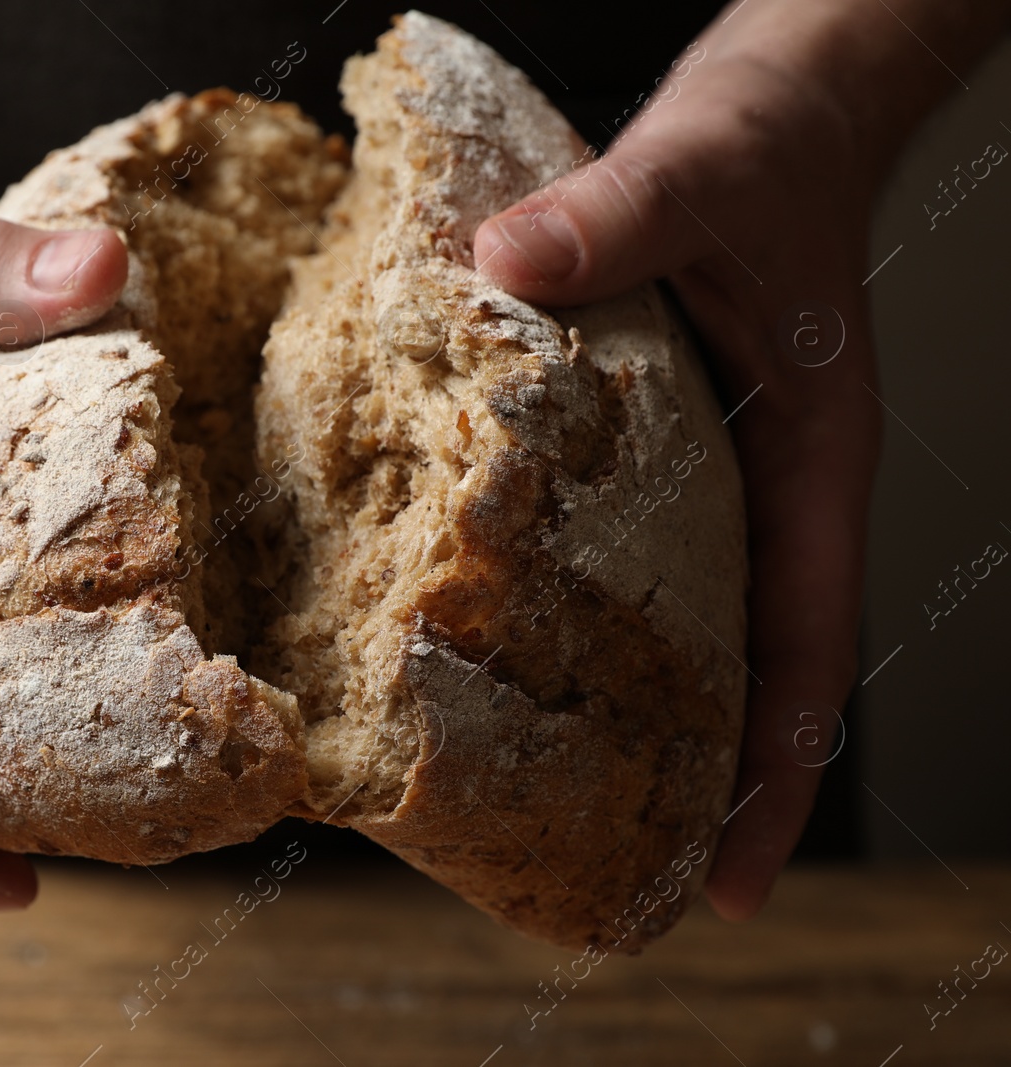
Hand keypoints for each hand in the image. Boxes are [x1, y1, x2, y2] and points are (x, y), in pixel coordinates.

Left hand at [471, 22, 885, 918]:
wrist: (769, 105)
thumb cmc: (768, 145)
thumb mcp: (701, 174)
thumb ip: (616, 219)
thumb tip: (506, 266)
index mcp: (806, 463)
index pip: (804, 650)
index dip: (775, 774)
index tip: (735, 879)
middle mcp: (752, 489)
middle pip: (735, 669)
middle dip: (694, 783)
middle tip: (621, 886)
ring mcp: (693, 473)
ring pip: (668, 620)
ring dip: (626, 714)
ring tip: (545, 808)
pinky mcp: (632, 444)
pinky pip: (602, 547)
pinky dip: (564, 606)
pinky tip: (492, 643)